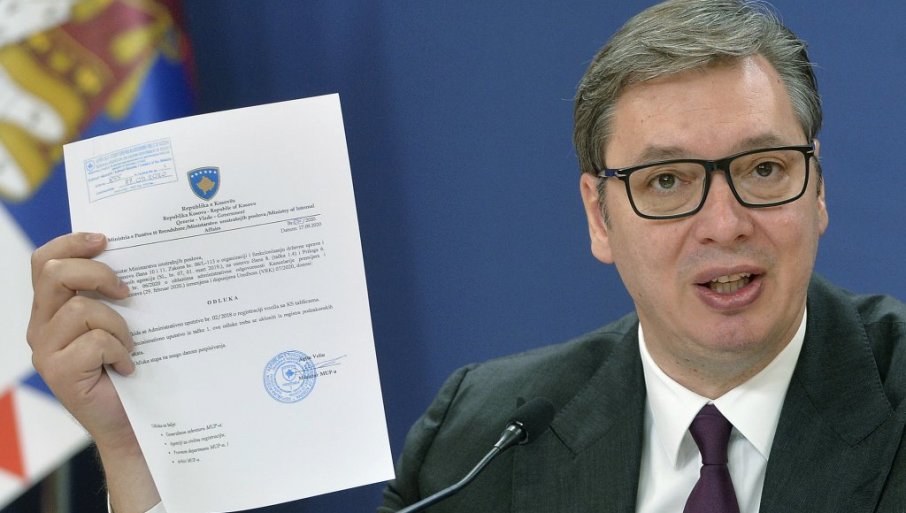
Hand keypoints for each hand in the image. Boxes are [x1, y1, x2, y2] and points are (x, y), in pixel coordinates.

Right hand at [27, 232, 135, 448]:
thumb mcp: (119, 322)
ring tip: (128, 346)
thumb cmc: (128, 368)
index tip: (104, 240)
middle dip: (96, 273)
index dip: (71, 243)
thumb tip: (136, 254)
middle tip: (127, 292)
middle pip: (54, 274)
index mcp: (52, 309)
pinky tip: (126, 367)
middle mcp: (41, 327)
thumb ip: (111, 295)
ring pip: (81, 308)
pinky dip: (119, 351)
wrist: (131, 420)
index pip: (44, 262)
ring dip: (117, 324)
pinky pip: (95, 342)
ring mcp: (46, 350)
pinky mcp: (58, 372)